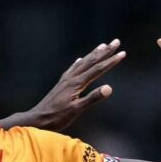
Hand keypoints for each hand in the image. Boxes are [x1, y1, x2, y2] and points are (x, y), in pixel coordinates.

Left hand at [0, 40, 125, 130]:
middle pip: (91, 61)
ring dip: (94, 54)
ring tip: (102, 46)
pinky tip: (80, 60)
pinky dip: (80, 62)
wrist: (38, 119)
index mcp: (77, 83)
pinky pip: (73, 68)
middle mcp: (71, 78)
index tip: (123, 53)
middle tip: (116, 42)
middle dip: (105, 51)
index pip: (98, 69)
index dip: (111, 61)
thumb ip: (93, 98)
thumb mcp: (77, 110)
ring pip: (83, 62)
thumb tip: (109, 88)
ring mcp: (66, 80)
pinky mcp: (61, 84)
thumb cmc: (57, 117)